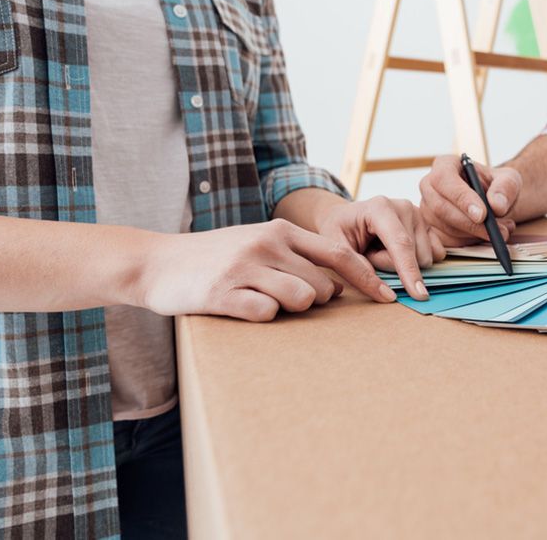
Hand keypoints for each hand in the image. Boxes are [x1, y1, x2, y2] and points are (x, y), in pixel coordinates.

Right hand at [138, 220, 397, 322]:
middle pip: (323, 287)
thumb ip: (298, 257)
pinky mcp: (224, 292)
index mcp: (282, 230)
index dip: (368, 279)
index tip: (390, 300)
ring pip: (301, 300)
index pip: (340, 255)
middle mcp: (268, 243)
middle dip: (314, 301)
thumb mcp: (259, 243)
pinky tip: (241, 306)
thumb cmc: (216, 257)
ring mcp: (245, 266)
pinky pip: (266, 314)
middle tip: (280, 296)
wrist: (156, 262)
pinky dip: (261, 316)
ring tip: (260, 299)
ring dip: (289, 309)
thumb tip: (340, 284)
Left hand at [316, 197, 444, 299]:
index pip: (401, 244)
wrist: (345, 217)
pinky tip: (397, 250)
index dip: (410, 271)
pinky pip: (434, 254)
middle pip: (413, 255)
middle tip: (369, 253)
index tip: (419, 295)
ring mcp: (418, 214)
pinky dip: (415, 260)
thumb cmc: (337, 231)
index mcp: (380, 208)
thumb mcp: (333, 248)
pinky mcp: (427, 225)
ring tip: (380, 250)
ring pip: (425, 258)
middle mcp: (404, 207)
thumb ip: (355, 268)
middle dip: (390, 265)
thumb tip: (385, 292)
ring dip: (400, 263)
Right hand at [419, 155, 520, 246]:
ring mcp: (427, 209)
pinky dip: (468, 243)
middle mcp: (430, 186)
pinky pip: (445, 241)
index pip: (445, 179)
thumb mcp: (509, 180)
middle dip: (469, 224)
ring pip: (444, 227)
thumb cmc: (497, 186)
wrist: (494, 202)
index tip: (482, 215)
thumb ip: (505, 188)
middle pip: (441, 207)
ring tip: (500, 230)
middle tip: (495, 231)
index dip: (462, 198)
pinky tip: (485, 236)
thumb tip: (497, 206)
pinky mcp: (431, 229)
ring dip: (474, 234)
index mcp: (445, 165)